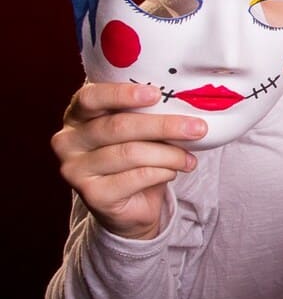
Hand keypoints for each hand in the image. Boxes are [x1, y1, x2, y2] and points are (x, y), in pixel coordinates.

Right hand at [51, 81, 205, 240]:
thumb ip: (147, 113)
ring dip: (169, 154)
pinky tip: (173, 171)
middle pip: (118, 127)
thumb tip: (187, 102)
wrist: (130, 204)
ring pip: (131, 153)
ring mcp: (76, 170)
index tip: (155, 94)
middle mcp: (69, 141)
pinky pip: (136, 177)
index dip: (122, 94)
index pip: (90, 97)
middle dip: (163, 126)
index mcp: (77, 115)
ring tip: (189, 158)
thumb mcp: (138, 130)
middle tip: (197, 128)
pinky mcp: (93, 195)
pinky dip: (162, 172)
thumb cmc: (135, 157)